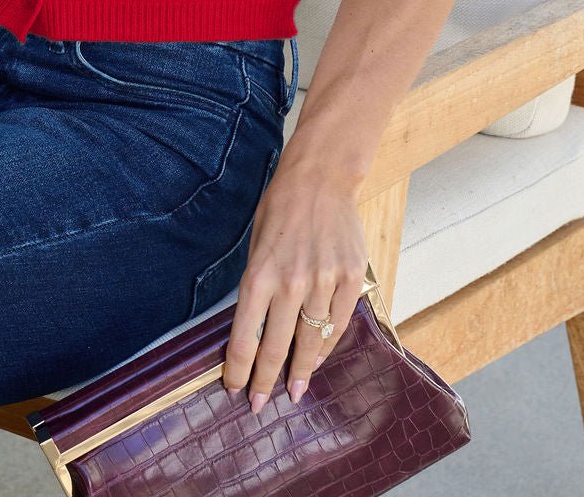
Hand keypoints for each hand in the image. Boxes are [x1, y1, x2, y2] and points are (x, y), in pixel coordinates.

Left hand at [223, 153, 367, 410]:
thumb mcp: (255, 245)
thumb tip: (254, 331)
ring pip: (310, 342)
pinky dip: (326, 346)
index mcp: (259, 274)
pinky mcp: (349, 278)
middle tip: (259, 405)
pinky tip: (317, 358)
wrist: (320, 179)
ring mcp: (323, 282)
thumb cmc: (280, 210)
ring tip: (294, 391)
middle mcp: (290, 282)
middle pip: (276, 348)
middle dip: (265, 382)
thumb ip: (257, 287)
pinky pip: (338, 324)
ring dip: (301, 372)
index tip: (234, 388)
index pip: (244, 337)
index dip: (238, 370)